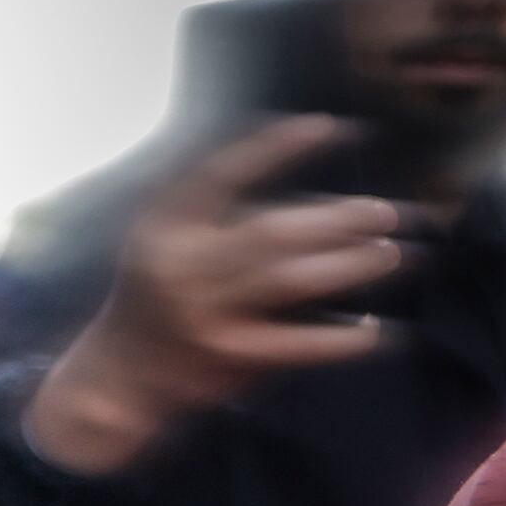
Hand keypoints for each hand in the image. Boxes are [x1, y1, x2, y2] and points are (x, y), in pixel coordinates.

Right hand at [28, 118, 403, 473]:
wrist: (117, 378)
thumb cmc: (151, 300)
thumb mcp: (160, 244)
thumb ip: (211, 215)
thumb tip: (295, 185)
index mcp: (164, 229)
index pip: (223, 173)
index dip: (276, 147)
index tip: (328, 127)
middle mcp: (182, 267)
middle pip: (272, 231)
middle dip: (336, 218)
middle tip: (382, 212)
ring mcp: (206, 313)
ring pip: (292, 279)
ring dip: (349, 266)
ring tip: (388, 254)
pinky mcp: (229, 356)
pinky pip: (299, 343)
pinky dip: (340, 339)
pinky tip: (372, 330)